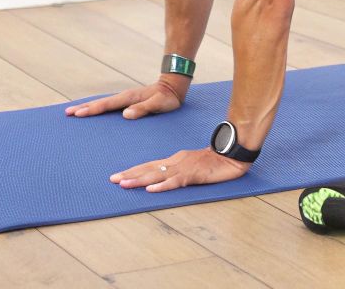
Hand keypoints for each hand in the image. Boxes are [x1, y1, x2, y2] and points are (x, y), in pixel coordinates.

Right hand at [64, 78, 185, 118]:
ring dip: (88, 107)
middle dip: (83, 107)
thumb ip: (143, 109)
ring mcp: (124, 98)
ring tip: (74, 112)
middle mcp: (124, 97)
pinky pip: (108, 105)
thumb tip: (125, 114)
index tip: (78, 114)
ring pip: (102, 103)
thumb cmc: (167, 98)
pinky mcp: (127, 101)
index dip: (92, 110)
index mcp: (129, 98)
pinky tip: (93, 112)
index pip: (107, 105)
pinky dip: (98, 107)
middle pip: (100, 103)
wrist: (172, 86)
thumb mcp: (159, 104)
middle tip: (67, 113)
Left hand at [110, 146, 250, 191]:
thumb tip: (163, 180)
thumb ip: (179, 172)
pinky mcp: (193, 175)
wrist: (232, 155)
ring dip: (139, 180)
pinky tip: (151, 190)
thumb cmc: (214, 162)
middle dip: (130, 174)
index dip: (134, 171)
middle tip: (112, 180)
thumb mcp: (192, 166)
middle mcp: (175, 162)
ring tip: (124, 184)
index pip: (150, 166)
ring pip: (157, 175)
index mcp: (175, 160)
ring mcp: (184, 168)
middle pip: (149, 169)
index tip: (118, 176)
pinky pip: (175, 181)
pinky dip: (162, 186)